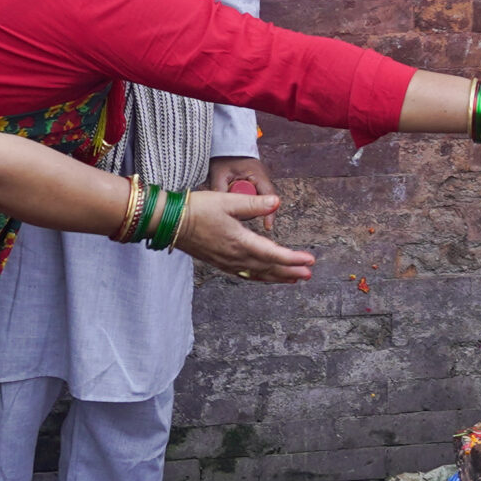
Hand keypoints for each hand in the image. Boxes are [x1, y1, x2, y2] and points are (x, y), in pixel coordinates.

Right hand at [174, 190, 314, 282]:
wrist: (169, 222)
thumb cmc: (197, 209)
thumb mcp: (227, 201)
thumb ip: (254, 204)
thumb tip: (277, 202)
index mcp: (240, 242)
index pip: (273, 254)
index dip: (293, 258)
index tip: (310, 260)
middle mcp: (235, 257)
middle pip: (269, 268)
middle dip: (290, 271)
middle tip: (308, 274)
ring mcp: (226, 262)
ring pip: (257, 274)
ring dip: (276, 277)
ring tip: (293, 279)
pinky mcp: (219, 262)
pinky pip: (245, 274)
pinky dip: (259, 277)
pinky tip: (264, 276)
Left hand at [205, 157, 275, 233]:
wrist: (226, 147)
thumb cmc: (224, 158)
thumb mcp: (220, 175)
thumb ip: (220, 190)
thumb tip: (217, 209)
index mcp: (258, 175)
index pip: (269, 196)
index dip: (269, 212)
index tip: (267, 226)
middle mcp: (262, 179)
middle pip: (263, 202)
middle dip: (252, 211)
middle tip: (238, 216)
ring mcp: (260, 182)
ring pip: (257, 202)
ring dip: (248, 207)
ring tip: (234, 208)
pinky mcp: (256, 185)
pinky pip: (253, 198)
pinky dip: (245, 203)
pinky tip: (235, 205)